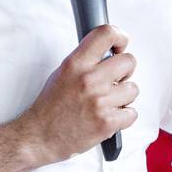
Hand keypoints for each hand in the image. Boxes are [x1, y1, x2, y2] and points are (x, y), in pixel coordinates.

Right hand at [18, 24, 137, 164]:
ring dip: (123, 97)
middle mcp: (88, 79)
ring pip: (133, 89)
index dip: (119, 37)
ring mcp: (99, 101)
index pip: (106, 34)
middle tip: (114, 80)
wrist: (38, 136)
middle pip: (129, 61)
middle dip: (125, 71)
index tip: (120, 45)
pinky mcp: (106, 123)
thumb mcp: (62, 73)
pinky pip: (132, 113)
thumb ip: (85, 61)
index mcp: (75, 64)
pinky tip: (108, 116)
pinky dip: (123, 117)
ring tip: (106, 103)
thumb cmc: (50, 107)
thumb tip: (109, 52)